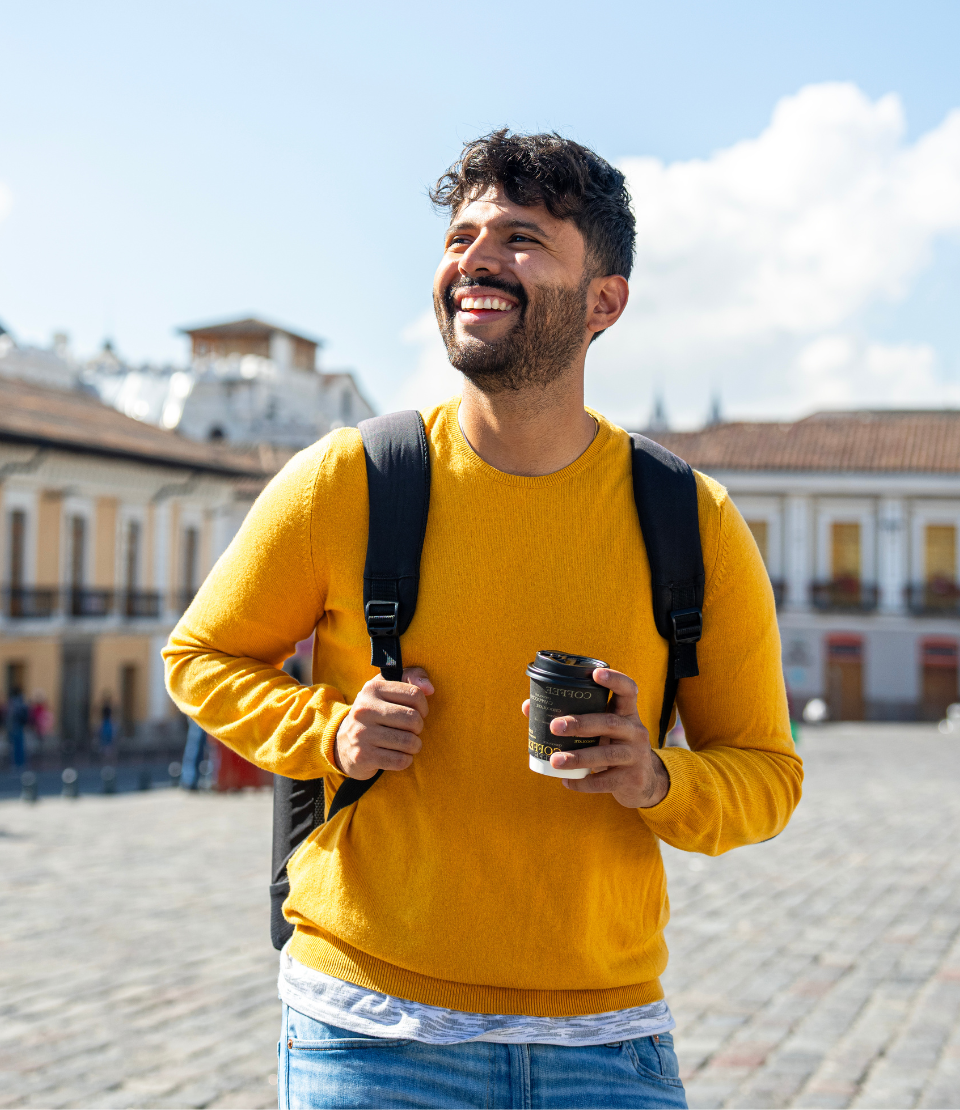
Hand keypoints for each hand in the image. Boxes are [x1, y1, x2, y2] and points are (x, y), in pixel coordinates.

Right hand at [335, 667, 433, 779]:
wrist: (343, 744)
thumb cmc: (375, 713)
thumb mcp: (387, 689)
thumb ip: (411, 677)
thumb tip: (430, 689)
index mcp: (372, 689)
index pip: (415, 694)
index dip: (424, 706)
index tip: (418, 712)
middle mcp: (364, 709)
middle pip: (413, 719)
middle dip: (418, 728)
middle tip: (411, 730)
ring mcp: (361, 733)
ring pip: (409, 741)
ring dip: (414, 746)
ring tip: (407, 743)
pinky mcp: (362, 756)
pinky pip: (400, 761)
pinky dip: (406, 760)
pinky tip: (399, 755)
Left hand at [521, 668, 668, 807]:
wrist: (643, 782)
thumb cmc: (612, 746)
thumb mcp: (600, 730)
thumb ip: (573, 717)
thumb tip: (529, 707)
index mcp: (627, 714)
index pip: (628, 690)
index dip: (615, 680)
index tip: (596, 673)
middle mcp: (635, 731)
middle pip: (609, 723)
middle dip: (580, 723)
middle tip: (555, 726)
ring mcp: (636, 756)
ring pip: (606, 754)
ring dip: (578, 757)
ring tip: (555, 760)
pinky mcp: (632, 779)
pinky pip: (605, 781)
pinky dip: (583, 783)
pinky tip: (566, 782)